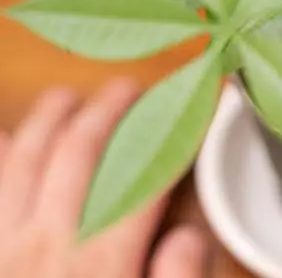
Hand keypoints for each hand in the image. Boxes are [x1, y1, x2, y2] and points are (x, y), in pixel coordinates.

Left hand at [0, 79, 207, 277]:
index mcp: (103, 262)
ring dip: (47, 119)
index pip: (146, 181)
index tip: (195, 112)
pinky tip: (5, 137)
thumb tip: (190, 235)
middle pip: (79, 152)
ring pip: (24, 159)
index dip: (174, 138)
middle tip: (129, 88)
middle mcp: (48, 244)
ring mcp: (5, 245)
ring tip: (68, 97)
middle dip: (108, 109)